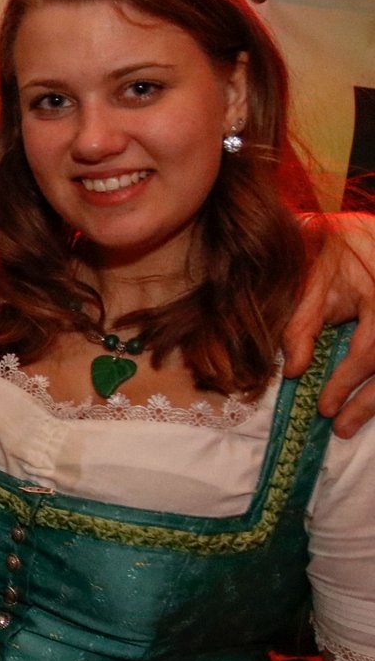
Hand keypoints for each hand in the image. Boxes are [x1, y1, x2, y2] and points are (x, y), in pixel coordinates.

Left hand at [284, 212, 374, 436]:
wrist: (363, 232)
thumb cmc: (335, 249)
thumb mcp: (313, 279)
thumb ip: (302, 324)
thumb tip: (292, 371)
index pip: (371, 350)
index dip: (347, 382)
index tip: (324, 408)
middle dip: (369, 402)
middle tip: (340, 428)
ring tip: (351, 425)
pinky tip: (369, 402)